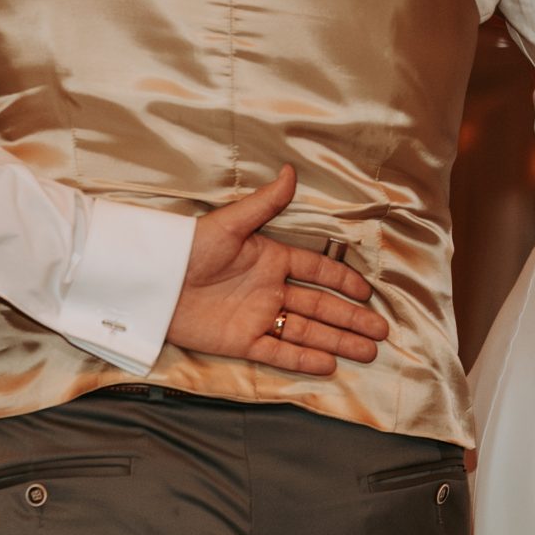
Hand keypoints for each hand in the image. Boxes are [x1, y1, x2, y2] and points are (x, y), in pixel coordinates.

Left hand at [165, 165, 390, 374]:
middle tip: (382, 330)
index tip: (368, 292)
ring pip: (307, 331)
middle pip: (320, 306)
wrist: (152, 282)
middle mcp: (269, 290)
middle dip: (351, 318)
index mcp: (270, 258)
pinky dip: (304, 359)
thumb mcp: (229, 223)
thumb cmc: (188, 246)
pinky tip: (330, 364)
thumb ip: (265, 204)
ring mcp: (257, 317)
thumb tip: (291, 171)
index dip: (343, 281)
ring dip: (338, 341)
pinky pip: (278, 352)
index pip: (316, 270)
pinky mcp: (241, 342)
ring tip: (369, 350)